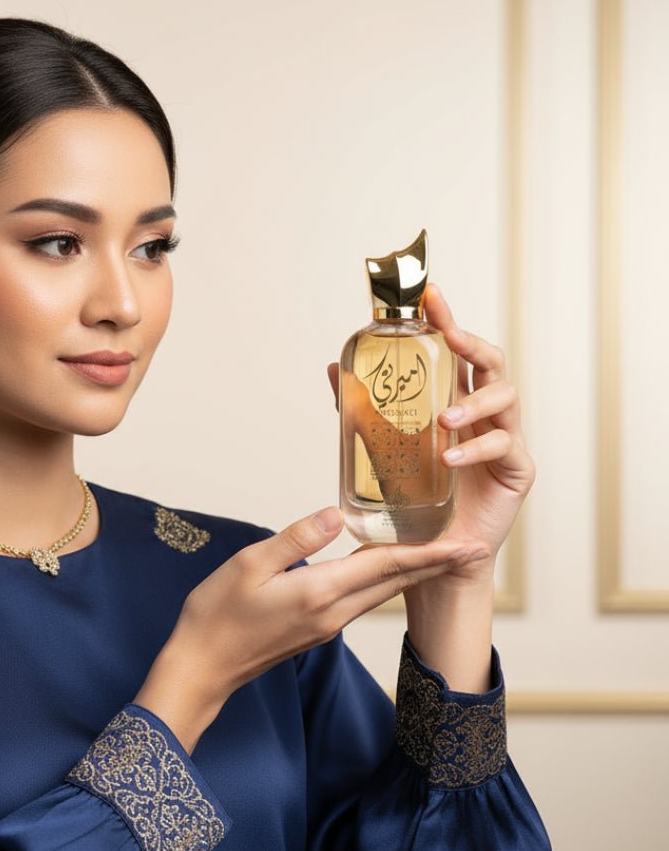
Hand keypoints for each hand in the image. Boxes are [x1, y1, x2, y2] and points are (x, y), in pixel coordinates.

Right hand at [152, 508, 488, 718]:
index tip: (466, 543)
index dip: (429, 553)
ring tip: (443, 555)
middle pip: (396, 583)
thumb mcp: (249, 565)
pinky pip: (363, 600)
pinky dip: (386, 582)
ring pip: (382, 594)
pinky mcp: (317, 630)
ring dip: (415, 574)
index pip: (385, 567)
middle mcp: (333, 613)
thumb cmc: (217, 614)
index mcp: (319, 593)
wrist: (203, 666)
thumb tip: (335, 514)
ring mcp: (327, 626)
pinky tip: (388, 568)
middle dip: (437, 565)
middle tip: (474, 548)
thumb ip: (296, 538)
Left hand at [326, 282, 534, 584]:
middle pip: (489, 362)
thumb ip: (362, 411)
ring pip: (505, 397)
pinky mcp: (517, 470)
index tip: (429, 295)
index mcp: (455, 401)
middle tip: (449, 335)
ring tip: (443, 419)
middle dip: (470, 341)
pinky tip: (449, 456)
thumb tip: (333, 369)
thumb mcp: (381, 449)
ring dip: (473, 401)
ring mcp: (504, 439)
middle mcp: (483, 414)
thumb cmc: (412, 499)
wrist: (432, 555)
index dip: (446, 321)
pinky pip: (504, 446)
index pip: (455, 352)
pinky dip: (474, 448)